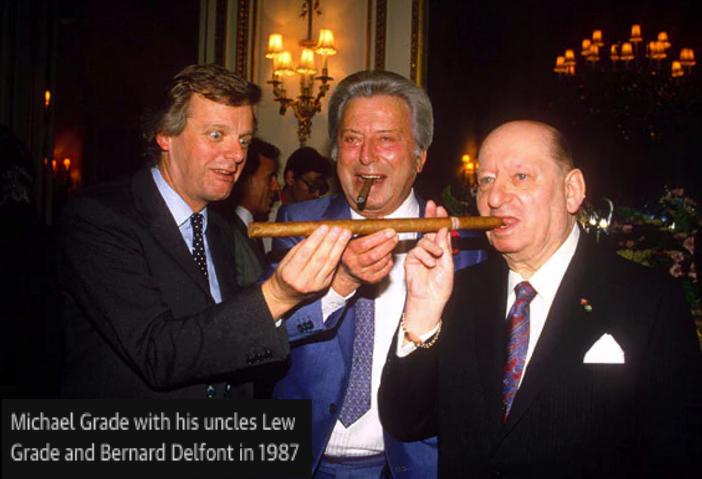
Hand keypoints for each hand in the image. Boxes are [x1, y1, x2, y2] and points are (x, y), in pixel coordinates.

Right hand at [262, 225, 351, 318]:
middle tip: (337, 228)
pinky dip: (338, 255)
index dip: (316, 239)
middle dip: (330, 241)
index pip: (305, 253)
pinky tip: (342, 244)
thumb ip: (300, 248)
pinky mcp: (324, 286)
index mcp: (290, 273)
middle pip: (320, 258)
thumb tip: (316, 233)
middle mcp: (303, 281)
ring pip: (329, 263)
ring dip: (339, 246)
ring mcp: (315, 285)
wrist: (286, 295)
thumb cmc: (284, 274)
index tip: (323, 227)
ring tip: (345, 233)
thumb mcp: (285, 260)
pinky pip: (332, 268)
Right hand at [330, 228, 398, 296]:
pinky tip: (388, 256)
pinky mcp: (370, 280)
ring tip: (391, 244)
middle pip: (375, 255)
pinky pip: (385, 271)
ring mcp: (362, 274)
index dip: (379, 237)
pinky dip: (389, 262)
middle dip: (388, 244)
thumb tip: (382, 219)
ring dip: (389, 252)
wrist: (346, 272)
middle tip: (395, 236)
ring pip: (381, 262)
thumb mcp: (353, 239)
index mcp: (349, 252)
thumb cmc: (351, 252)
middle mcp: (354, 264)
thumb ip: (366, 230)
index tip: (390, 230)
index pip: (365, 244)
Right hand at [403, 201, 453, 337]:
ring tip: (437, 257)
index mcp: (441, 250)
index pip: (439, 231)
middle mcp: (430, 250)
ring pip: (424, 240)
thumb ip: (445, 245)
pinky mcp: (411, 259)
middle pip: (429, 230)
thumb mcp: (448, 263)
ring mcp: (420, 254)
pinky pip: (417, 250)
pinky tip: (429, 264)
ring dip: (432, 247)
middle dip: (430, 217)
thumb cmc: (441, 286)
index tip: (440, 208)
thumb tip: (443, 228)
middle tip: (432, 206)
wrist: (430, 299)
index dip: (439, 219)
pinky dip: (425, 256)